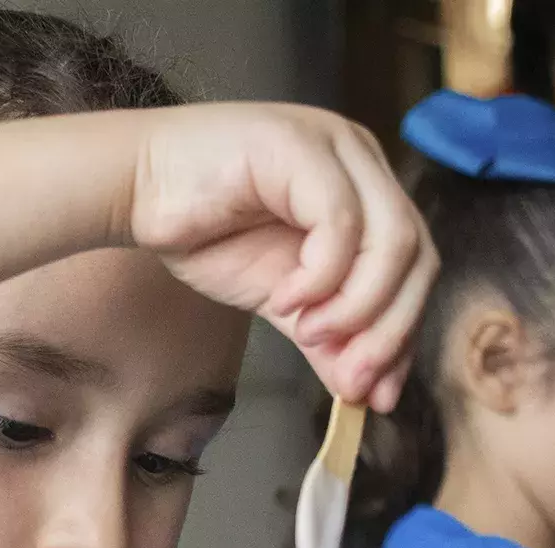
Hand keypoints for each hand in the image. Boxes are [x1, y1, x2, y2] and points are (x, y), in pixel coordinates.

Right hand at [127, 102, 437, 409]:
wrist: (137, 191)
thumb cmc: (204, 230)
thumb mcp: (283, 298)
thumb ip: (329, 336)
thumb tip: (364, 391)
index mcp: (367, 193)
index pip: (417, 269)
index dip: (405, 334)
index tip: (377, 394)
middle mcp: (363, 163)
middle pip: (418, 257)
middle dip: (391, 331)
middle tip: (353, 380)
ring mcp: (337, 149)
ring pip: (392, 241)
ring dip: (358, 306)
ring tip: (311, 333)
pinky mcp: (303, 147)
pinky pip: (340, 224)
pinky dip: (321, 276)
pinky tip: (286, 299)